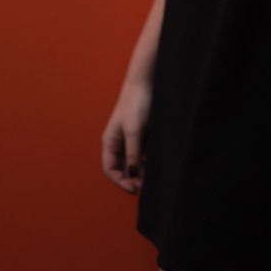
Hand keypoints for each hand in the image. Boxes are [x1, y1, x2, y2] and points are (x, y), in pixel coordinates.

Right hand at [101, 80, 152, 195]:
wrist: (148, 81)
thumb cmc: (137, 103)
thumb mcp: (135, 132)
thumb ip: (133, 155)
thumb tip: (132, 177)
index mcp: (110, 142)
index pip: (110, 170)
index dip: (120, 182)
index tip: (135, 190)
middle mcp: (119, 142)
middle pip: (123, 168)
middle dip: (133, 179)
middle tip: (147, 187)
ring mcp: (132, 138)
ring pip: (135, 161)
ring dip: (143, 171)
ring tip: (155, 178)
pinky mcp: (144, 133)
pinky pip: (145, 152)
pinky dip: (150, 161)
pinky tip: (160, 164)